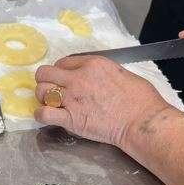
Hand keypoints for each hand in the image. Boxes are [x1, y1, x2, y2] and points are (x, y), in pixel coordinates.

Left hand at [34, 56, 172, 146]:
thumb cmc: (141, 99)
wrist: (142, 122)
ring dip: (42, 97)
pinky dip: (41, 114)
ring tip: (50, 103)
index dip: (61, 71)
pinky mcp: (71, 118)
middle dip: (46, 80)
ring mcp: (73, 98)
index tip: (64, 79)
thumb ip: (103, 72)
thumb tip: (95, 77)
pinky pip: (43, 113)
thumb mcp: (122, 73)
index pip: (64, 62)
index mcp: (93, 64)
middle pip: (45, 73)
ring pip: (41, 91)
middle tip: (52, 89)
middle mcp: (79, 78)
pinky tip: (47, 116)